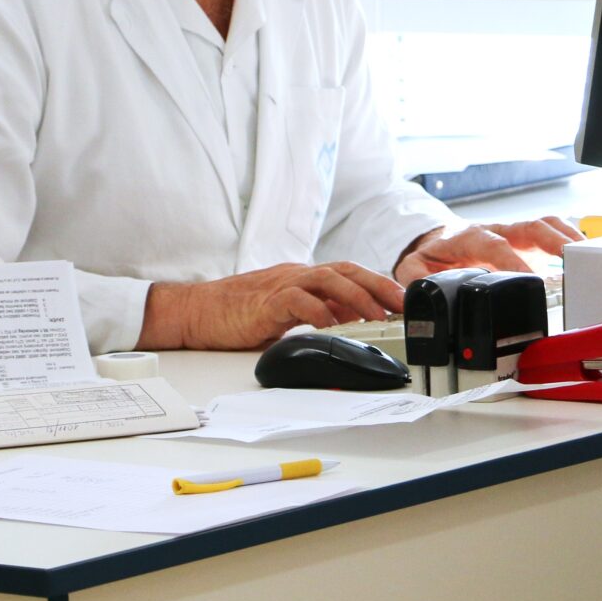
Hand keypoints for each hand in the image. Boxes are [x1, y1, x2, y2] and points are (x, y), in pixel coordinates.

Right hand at [139, 263, 404, 350]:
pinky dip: (317, 310)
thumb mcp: (287, 315)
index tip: (403, 301)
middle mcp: (297, 275)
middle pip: (346, 271)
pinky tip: (331, 324)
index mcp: (304, 278)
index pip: (349, 274)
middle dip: (378, 286)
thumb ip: (316, 316)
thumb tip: (349, 329)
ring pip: (327, 280)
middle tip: (402, 304)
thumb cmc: (240, 314)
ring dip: (356, 297)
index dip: (378, 284)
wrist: (199, 311)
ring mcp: (282, 285)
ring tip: (376, 315)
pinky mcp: (265, 301)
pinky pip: (296, 300)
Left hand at [393, 216, 584, 284]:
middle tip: (573, 260)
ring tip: (589, 257)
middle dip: (553, 241)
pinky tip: (586, 255)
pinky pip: (552, 231)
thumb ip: (412, 279)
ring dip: (567, 238)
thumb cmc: (433, 254)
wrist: (439, 239)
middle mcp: (497, 230)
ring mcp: (515, 232)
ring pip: (546, 225)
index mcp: (471, 237)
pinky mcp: (526, 239)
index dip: (513, 260)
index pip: (495, 245)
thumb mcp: (413, 266)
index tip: (529, 277)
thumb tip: (413, 296)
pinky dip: (569, 239)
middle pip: (530, 226)